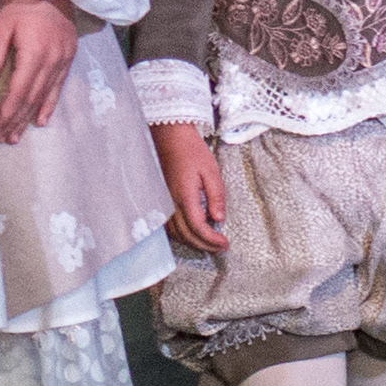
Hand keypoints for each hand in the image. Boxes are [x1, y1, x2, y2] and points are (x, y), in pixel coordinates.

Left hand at [0, 0, 77, 144]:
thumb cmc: (22, 0)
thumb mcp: (2, 25)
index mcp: (34, 52)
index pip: (19, 92)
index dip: (7, 113)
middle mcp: (52, 59)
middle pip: (32, 98)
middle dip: (16, 120)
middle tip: (4, 138)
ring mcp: (64, 58)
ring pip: (45, 95)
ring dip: (31, 117)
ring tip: (18, 135)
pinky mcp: (69, 54)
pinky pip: (59, 85)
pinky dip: (50, 103)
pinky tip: (42, 119)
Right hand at [155, 122, 225, 251]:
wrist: (169, 138)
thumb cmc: (191, 151)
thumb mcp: (211, 170)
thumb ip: (216, 195)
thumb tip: (219, 218)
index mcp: (185, 196)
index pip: (199, 228)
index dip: (212, 240)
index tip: (225, 243)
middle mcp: (170, 204)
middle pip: (187, 235)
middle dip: (205, 245)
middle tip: (221, 246)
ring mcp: (162, 204)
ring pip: (176, 234)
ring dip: (193, 242)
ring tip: (210, 242)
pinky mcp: (160, 202)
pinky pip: (167, 227)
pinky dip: (181, 235)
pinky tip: (192, 233)